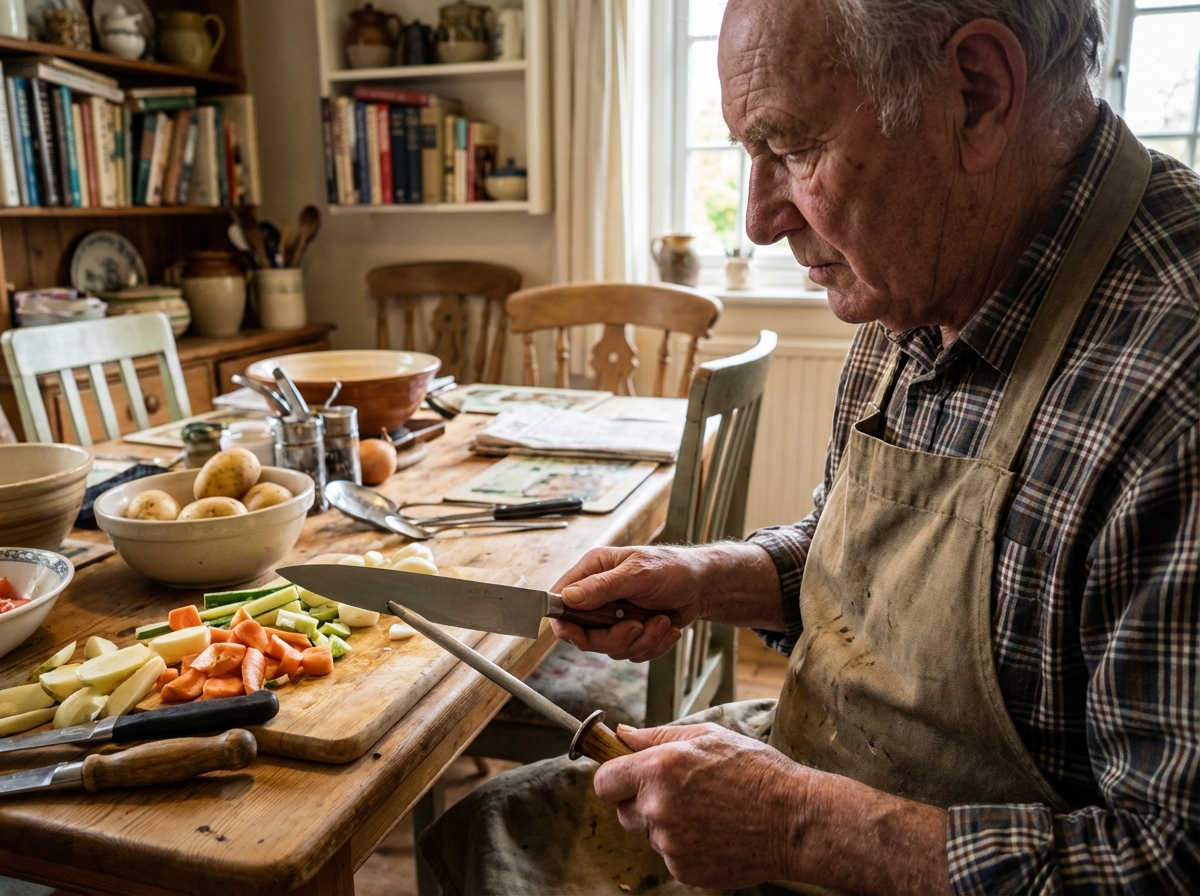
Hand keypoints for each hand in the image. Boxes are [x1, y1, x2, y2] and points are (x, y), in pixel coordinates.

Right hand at [550, 542, 783, 662]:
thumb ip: (602, 586)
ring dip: (641, 640)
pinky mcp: (631, 632)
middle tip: (637, 626)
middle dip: (615, 637)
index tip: (578, 635)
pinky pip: (632, 654)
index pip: (561, 602)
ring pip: (610, 649)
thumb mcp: (638, 573)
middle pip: (585, 635)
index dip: (565, 623)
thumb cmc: (673, 569)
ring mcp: (614, 617)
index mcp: (593, 571)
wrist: (703, 586)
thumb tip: (568, 598)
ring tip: (662, 621)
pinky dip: (653, 645)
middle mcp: (598, 595)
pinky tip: (667, 627)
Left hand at [594, 724, 953, 893]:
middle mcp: (659, 808)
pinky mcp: (684, 869)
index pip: (604, 782)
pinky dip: (685, 846)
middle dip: (642, 801)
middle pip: (622, 810)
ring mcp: (670, 844)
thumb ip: (656, 736)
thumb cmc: (757, 771)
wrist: (795, 820)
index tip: (627, 777)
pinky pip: (670, 855)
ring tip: (708, 810)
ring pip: (649, 834)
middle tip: (681, 792)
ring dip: (667, 824)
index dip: (615, 778)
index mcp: (660, 769)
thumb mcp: (708, 737)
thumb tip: (621, 736)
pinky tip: (715, 831)